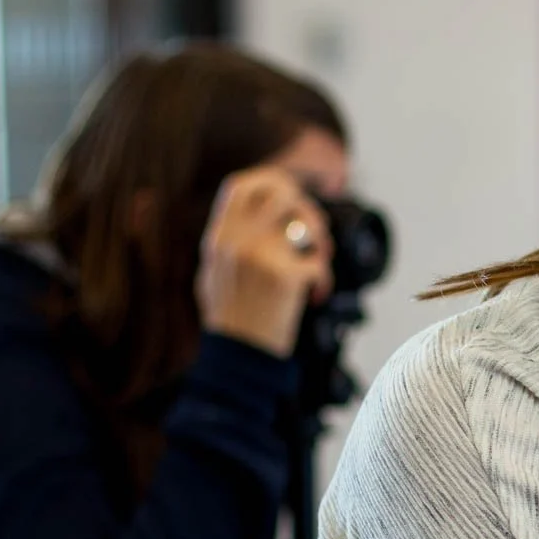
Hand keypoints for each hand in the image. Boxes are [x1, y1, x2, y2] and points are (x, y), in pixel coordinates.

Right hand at [196, 167, 333, 357]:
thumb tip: (256, 212)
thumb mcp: (213, 271)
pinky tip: (315, 295)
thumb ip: (230, 240)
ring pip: (306, 225)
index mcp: (219, 236)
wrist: (238, 357)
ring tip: (317, 262)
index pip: (241, 185)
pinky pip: (319, 264)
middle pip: (281, 192)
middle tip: (312, 234)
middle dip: (306, 207)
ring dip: (320, 242)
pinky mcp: (284, 277)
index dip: (271, 181)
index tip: (289, 197)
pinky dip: (324, 281)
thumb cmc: (231, 318)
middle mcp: (237, 240)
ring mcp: (260, 256)